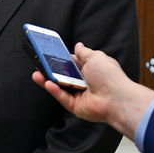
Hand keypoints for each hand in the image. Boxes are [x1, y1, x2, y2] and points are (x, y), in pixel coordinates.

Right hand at [32, 42, 153, 138]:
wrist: (116, 98)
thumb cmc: (110, 77)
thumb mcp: (95, 57)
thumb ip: (84, 52)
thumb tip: (78, 46)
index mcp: (90, 70)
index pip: (72, 63)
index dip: (61, 58)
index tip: (49, 53)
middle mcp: (84, 83)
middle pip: (63, 75)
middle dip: (51, 70)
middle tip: (39, 63)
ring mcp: (80, 95)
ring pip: (60, 87)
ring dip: (48, 81)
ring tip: (37, 73)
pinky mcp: (76, 107)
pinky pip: (62, 98)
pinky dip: (54, 91)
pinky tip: (47, 83)